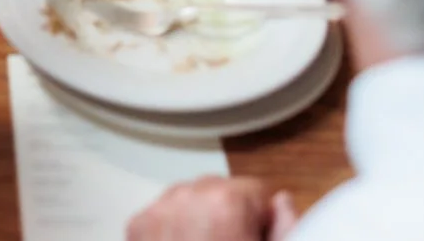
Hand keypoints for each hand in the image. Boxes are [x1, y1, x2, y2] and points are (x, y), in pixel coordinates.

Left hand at [127, 176, 298, 240]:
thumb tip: (281, 203)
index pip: (257, 191)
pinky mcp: (136, 228)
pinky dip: (174, 231)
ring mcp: (157, 212)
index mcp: (226, 202)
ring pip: (191, 200)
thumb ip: (286, 227)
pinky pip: (165, 215)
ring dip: (201, 220)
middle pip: (221, 192)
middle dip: (230, 217)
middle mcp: (186, 197)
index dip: (262, 220)